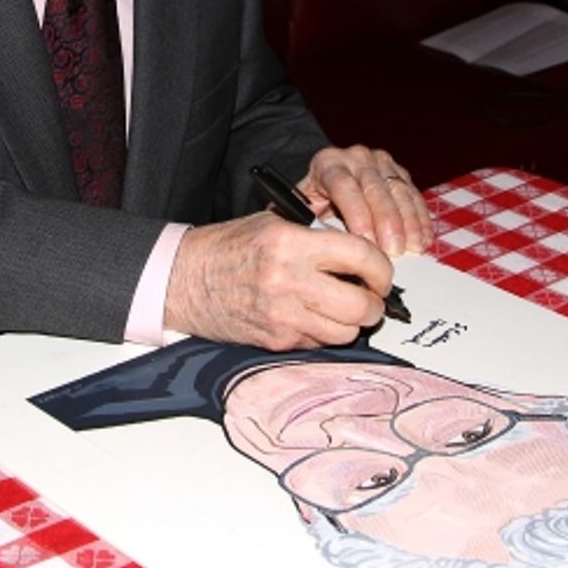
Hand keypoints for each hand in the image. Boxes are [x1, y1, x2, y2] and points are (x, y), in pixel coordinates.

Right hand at [164, 211, 393, 348]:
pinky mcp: (276, 341)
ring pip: (346, 332)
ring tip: (341, 306)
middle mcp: (288, 280)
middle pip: (360, 306)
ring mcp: (282, 316)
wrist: (185, 279)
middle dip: (374, 304)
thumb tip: (364, 257)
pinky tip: (311, 315)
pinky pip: (319, 343)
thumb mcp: (274, 224)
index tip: (381, 272)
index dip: (382, 268)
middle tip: (370, 296)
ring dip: (352, 322)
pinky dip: (324, 332)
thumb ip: (319, 237)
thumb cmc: (230, 247)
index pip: (361, 257)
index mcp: (291, 243)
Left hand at [296, 144, 432, 257]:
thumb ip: (316, 224)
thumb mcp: (306, 211)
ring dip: (408, 222)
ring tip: (412, 247)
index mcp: (328, 163)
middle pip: (374, 188)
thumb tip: (334, 247)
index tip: (365, 240)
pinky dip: (421, 219)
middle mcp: (355, 158)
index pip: (343, 185)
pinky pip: (414, 195)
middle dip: (386, 222)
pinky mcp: (399, 172)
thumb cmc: (314, 203)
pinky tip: (423, 238)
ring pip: (398, 191)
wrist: (327, 184)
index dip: (356, 214)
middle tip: (393, 250)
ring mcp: (380, 163)